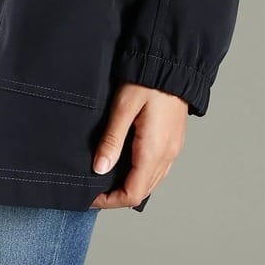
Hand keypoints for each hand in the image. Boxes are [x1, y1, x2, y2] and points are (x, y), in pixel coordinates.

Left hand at [88, 82, 187, 208]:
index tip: (90, 196)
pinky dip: (141, 174)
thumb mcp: (123, 107)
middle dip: (118, 195)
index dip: (110, 200)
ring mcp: (173, 149)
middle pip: (142, 191)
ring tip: (107, 176)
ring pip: (151, 182)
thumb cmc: (147, 81)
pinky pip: (158, 169)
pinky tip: (126, 163)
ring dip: (130, 185)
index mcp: (153, 151)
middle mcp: (167, 156)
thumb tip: (99, 169)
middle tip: (95, 188)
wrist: (173, 64)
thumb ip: (112, 140)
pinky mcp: (174, 141)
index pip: (132, 193)